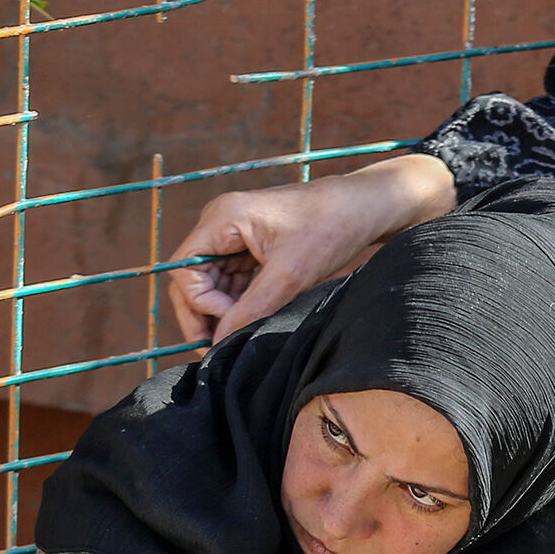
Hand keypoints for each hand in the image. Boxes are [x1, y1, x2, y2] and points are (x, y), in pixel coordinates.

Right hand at [165, 153, 454, 344]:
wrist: (370, 206)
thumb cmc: (333, 227)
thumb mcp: (291, 274)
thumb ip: (252, 307)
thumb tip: (220, 341)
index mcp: (222, 218)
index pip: (184, 270)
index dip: (200, 305)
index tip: (229, 325)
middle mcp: (222, 223)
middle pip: (194, 278)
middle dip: (206, 313)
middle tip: (221, 347)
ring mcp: (238, 235)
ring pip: (214, 283)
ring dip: (225, 310)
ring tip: (244, 336)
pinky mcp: (256, 246)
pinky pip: (236, 280)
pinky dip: (242, 302)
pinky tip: (256, 320)